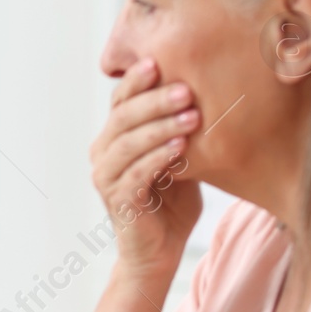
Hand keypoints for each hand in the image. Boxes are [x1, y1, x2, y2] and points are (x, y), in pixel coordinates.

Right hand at [89, 58, 202, 282]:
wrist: (160, 251)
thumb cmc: (172, 201)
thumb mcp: (178, 156)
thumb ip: (179, 128)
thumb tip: (208, 88)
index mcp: (113, 138)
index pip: (120, 101)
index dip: (136, 81)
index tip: (160, 61)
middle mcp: (102, 154)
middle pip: (122, 117)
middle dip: (154, 101)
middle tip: (185, 89)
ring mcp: (105, 179)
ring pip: (127, 143)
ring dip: (159, 127)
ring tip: (191, 116)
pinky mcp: (117, 202)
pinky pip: (135, 174)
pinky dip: (158, 158)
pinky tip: (181, 148)